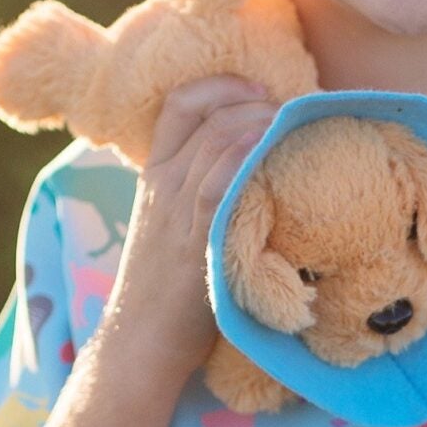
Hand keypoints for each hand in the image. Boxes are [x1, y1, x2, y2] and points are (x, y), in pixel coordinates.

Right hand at [111, 76, 281, 369]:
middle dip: (251, 100)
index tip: (257, 89)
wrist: (140, 340)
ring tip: (286, 121)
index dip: (220, 86)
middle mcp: (162, 185)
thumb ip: (198, 196)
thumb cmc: (164, 290)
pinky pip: (218, 186)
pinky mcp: (194, 241)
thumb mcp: (173, 228)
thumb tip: (248, 175)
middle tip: (286, 108)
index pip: (179, 105)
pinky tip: (268, 147)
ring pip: (214, 141)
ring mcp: (176, 211)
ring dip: (256, 121)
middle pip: (206, 116)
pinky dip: (243, 158)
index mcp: (154, 176)